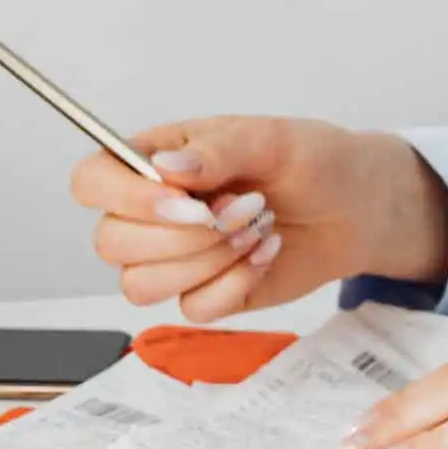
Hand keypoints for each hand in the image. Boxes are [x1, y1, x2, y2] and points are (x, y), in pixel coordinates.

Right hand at [69, 116, 447, 322]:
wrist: (356, 209)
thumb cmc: (313, 161)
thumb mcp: (271, 139)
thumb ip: (218, 150)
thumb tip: (166, 169)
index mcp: (156, 159)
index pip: (91, 180)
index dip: (125, 198)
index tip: (188, 202)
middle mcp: (153, 210)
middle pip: (110, 243)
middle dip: (184, 236)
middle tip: (243, 208)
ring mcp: (175, 256)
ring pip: (140, 285)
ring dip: (208, 261)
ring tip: (257, 228)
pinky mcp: (204, 292)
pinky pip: (190, 309)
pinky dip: (234, 286)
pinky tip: (263, 255)